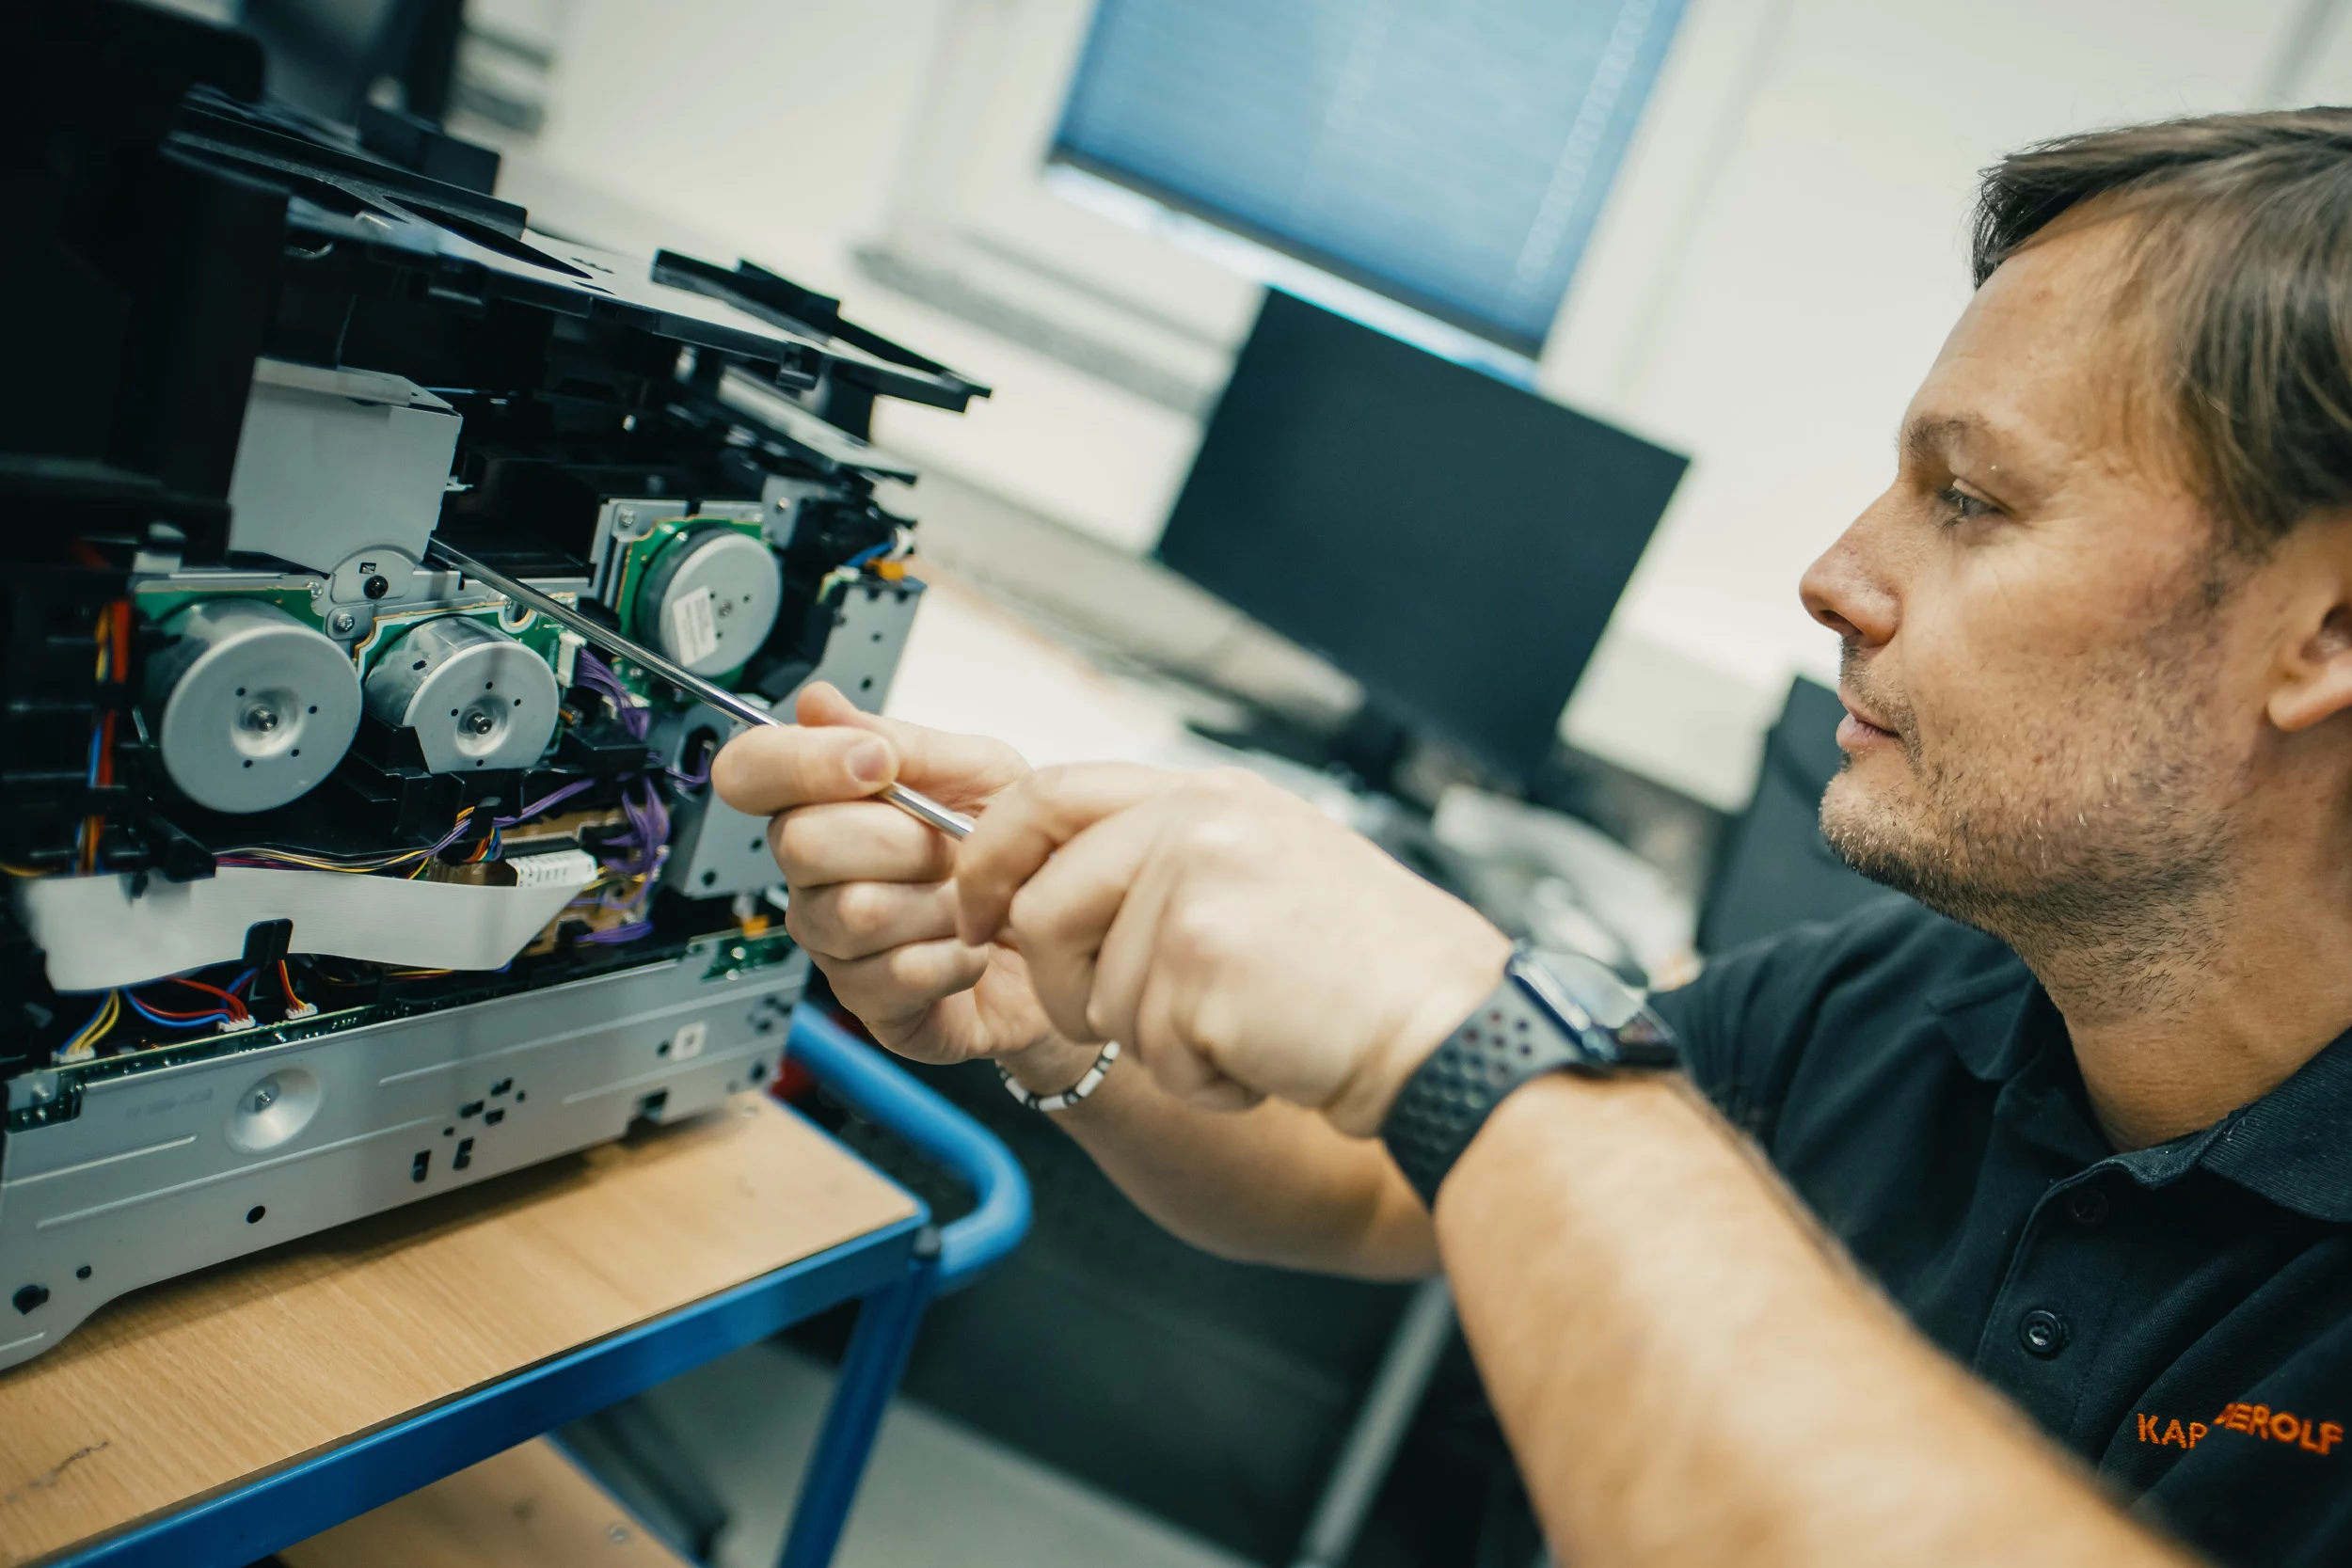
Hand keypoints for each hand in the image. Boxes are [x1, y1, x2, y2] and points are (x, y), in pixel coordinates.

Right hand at [712, 682, 1075, 1079]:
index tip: (874, 763)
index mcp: (827, 808)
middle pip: (801, 844)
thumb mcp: (980, 774)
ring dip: (939, 901)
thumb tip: (817, 702)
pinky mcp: (874, 1007)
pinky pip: (897, 974)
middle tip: (951, 846)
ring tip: (973, 900)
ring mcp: (837, 947)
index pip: (750, 773)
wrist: (1071, 935)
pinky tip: (977, 948)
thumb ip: (901, 740)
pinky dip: (957, 956)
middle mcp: (815, 879)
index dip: (800, 763)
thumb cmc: (1019, 855)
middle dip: (899, 838)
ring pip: (855, 912)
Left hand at [952, 764, 1510, 1134]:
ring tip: (1247, 1029)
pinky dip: (1201, 1083)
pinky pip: (1147, 1052)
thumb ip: (1167, 858)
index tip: (977, 910)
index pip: (1049, 793)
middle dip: (1062, 983)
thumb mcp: (1271, 869)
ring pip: (1094, 995)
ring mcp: (1197, 889)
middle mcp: (1199, 825)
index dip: (989, 856)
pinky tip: (1268, 1057)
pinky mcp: (1201, 964)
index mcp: (1211, 795)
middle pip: (1043, 905)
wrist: (1454, 1030)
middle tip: (1116, 1021)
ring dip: (1159, 1044)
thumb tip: (1050, 889)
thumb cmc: (1377, 971)